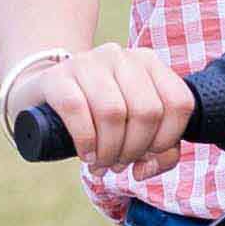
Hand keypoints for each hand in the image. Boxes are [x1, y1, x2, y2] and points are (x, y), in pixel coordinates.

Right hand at [25, 42, 193, 174]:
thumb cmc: (98, 115)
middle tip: (119, 163)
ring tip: (102, 162)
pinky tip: (86, 153)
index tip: (148, 155)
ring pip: (113, 112)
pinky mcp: (58, 76)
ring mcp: (88, 62)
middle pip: (147, 111)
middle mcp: (121, 56)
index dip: (168, 139)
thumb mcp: (135, 127)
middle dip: (135, 149)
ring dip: (109, 150)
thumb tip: (146, 169)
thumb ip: (159, 150)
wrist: (45, 95)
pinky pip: (78, 109)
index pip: (179, 103)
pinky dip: (86, 141)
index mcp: (149, 62)